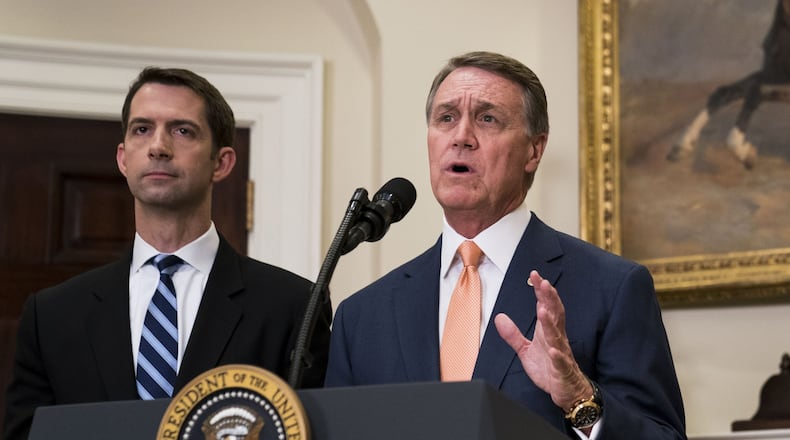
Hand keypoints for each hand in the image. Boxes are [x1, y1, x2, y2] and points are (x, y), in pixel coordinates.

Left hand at [494, 270, 591, 410]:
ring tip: (542, 310)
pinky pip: (560, 362)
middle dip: (550, 298)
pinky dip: (557, 355)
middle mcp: (556, 338)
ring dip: (550, 323)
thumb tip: (499, 317)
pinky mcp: (562, 370)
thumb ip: (513, 334)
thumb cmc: (548, 367)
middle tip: (544, 283)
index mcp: (548, 331)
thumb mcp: (525, 350)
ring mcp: (560, 353)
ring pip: (557, 335)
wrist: (565, 389)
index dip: (541, 291)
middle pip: (555, 314)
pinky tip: (553, 350)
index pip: (546, 306)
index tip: (535, 275)